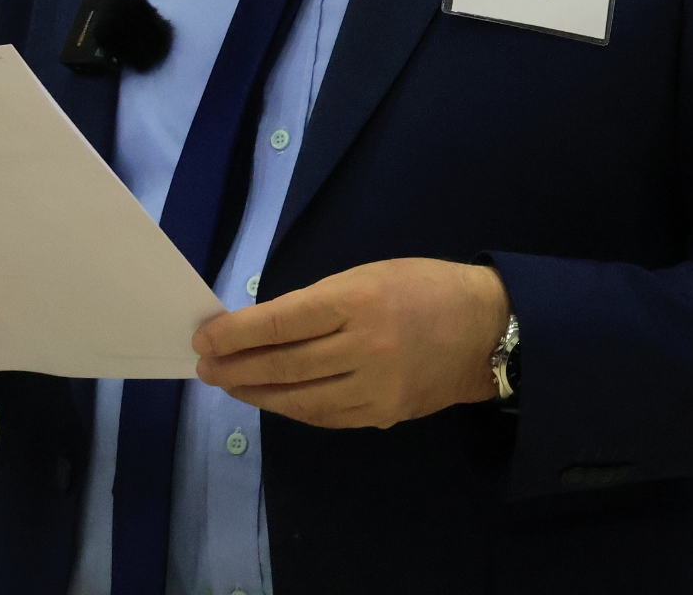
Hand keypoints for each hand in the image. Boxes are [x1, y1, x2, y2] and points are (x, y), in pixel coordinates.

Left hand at [192, 258, 509, 428]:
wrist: (487, 329)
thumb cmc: (422, 287)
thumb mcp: (367, 276)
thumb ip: (317, 303)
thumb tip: (262, 327)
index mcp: (357, 300)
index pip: (280, 321)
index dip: (236, 333)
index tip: (205, 337)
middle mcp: (364, 347)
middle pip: (283, 365)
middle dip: (236, 367)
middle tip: (205, 368)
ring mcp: (375, 387)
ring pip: (299, 399)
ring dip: (256, 393)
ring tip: (229, 385)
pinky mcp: (384, 414)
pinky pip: (326, 416)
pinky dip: (293, 409)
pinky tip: (272, 400)